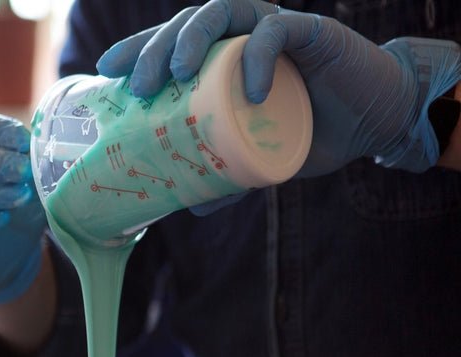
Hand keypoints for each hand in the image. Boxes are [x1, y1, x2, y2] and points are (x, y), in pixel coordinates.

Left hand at [95, 0, 460, 175]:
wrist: (373, 125)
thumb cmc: (309, 131)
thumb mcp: (257, 160)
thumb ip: (226, 177)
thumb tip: (188, 211)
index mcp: (221, 56)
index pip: (170, 42)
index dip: (137, 49)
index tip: (107, 72)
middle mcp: (242, 33)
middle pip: (186, 23)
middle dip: (155, 48)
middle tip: (139, 86)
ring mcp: (274, 27)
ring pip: (222, 11)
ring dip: (192, 38)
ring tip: (177, 73)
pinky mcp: (312, 31)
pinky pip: (276, 31)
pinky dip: (256, 57)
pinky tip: (247, 92)